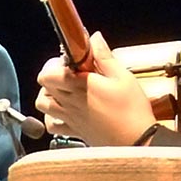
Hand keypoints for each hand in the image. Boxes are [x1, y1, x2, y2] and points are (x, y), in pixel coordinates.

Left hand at [35, 31, 155, 145]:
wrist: (138, 141)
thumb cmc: (132, 110)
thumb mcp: (122, 76)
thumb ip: (104, 56)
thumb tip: (94, 38)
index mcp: (78, 86)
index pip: (47, 73)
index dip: (55, 64)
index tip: (71, 61)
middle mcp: (69, 102)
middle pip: (43, 85)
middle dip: (52, 74)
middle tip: (70, 72)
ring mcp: (70, 117)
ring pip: (43, 104)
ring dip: (49, 94)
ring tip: (64, 89)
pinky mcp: (75, 131)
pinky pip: (52, 125)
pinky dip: (52, 117)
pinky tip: (64, 111)